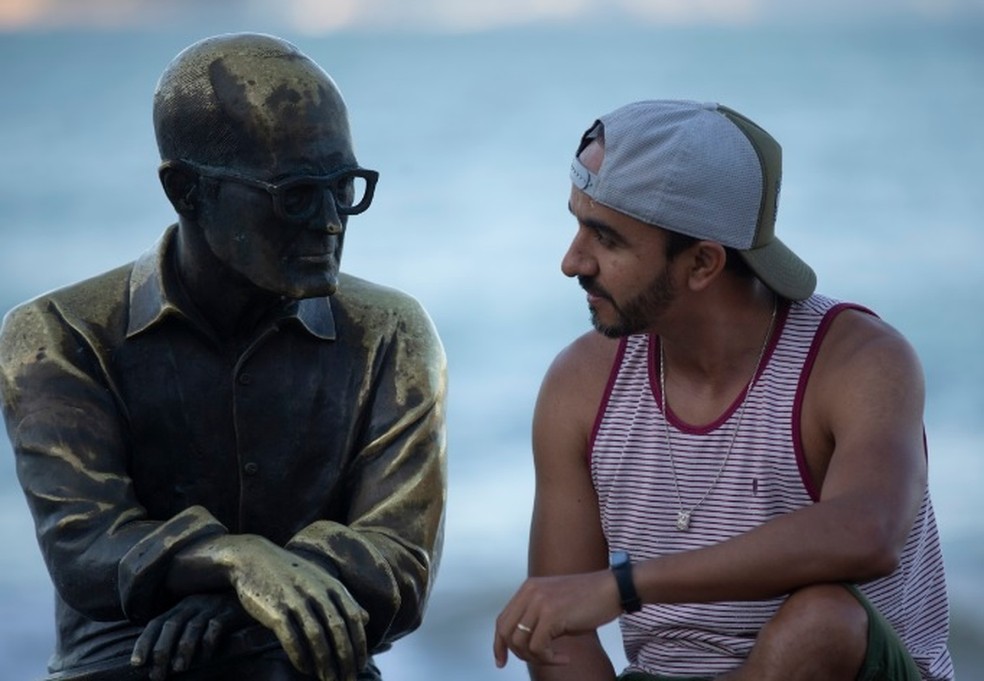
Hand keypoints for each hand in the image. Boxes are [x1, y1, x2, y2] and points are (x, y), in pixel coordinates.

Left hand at [131, 592, 249, 679]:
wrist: (256, 597)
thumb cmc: (223, 615)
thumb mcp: (199, 619)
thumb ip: (182, 632)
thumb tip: (160, 660)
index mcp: (182, 605)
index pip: (156, 622)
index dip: (144, 642)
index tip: (136, 664)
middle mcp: (194, 602)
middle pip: (171, 624)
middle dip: (161, 651)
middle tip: (157, 675)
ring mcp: (213, 605)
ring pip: (192, 626)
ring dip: (183, 650)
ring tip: (179, 670)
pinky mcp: (231, 611)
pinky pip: (216, 626)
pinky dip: (208, 642)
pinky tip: (206, 656)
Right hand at [225, 537, 368, 680]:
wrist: (252, 558)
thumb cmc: (289, 572)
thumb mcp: (320, 579)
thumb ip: (343, 598)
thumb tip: (366, 619)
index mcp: (331, 585)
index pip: (353, 618)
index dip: (359, 644)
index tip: (361, 665)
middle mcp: (317, 591)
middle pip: (338, 630)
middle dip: (345, 659)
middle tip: (348, 679)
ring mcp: (296, 600)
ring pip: (317, 637)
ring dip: (325, 663)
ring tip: (329, 680)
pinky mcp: (275, 610)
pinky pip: (292, 639)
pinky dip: (301, 657)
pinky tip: (305, 669)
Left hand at [493, 569, 621, 667]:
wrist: (612, 589)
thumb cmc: (589, 599)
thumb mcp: (555, 603)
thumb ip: (536, 616)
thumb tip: (523, 642)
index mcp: (528, 588)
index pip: (502, 620)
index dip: (499, 644)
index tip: (501, 660)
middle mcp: (529, 592)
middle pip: (506, 632)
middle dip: (517, 654)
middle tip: (537, 661)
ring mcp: (539, 602)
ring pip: (520, 643)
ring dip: (537, 658)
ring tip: (555, 657)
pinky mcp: (551, 614)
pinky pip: (538, 647)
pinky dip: (549, 659)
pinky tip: (565, 657)